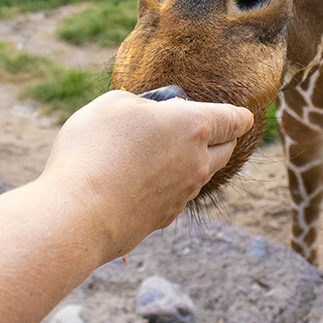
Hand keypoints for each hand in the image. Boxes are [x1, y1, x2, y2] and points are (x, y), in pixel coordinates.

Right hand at [40, 90, 252, 257]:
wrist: (78, 215)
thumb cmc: (94, 150)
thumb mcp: (114, 103)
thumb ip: (142, 103)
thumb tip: (151, 116)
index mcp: (193, 127)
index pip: (233, 119)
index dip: (239, 115)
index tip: (244, 116)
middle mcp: (197, 163)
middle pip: (225, 149)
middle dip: (220, 138)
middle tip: (203, 131)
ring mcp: (183, 195)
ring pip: (201, 175)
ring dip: (191, 162)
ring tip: (164, 154)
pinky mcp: (164, 219)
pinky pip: (177, 196)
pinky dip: (168, 186)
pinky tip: (142, 182)